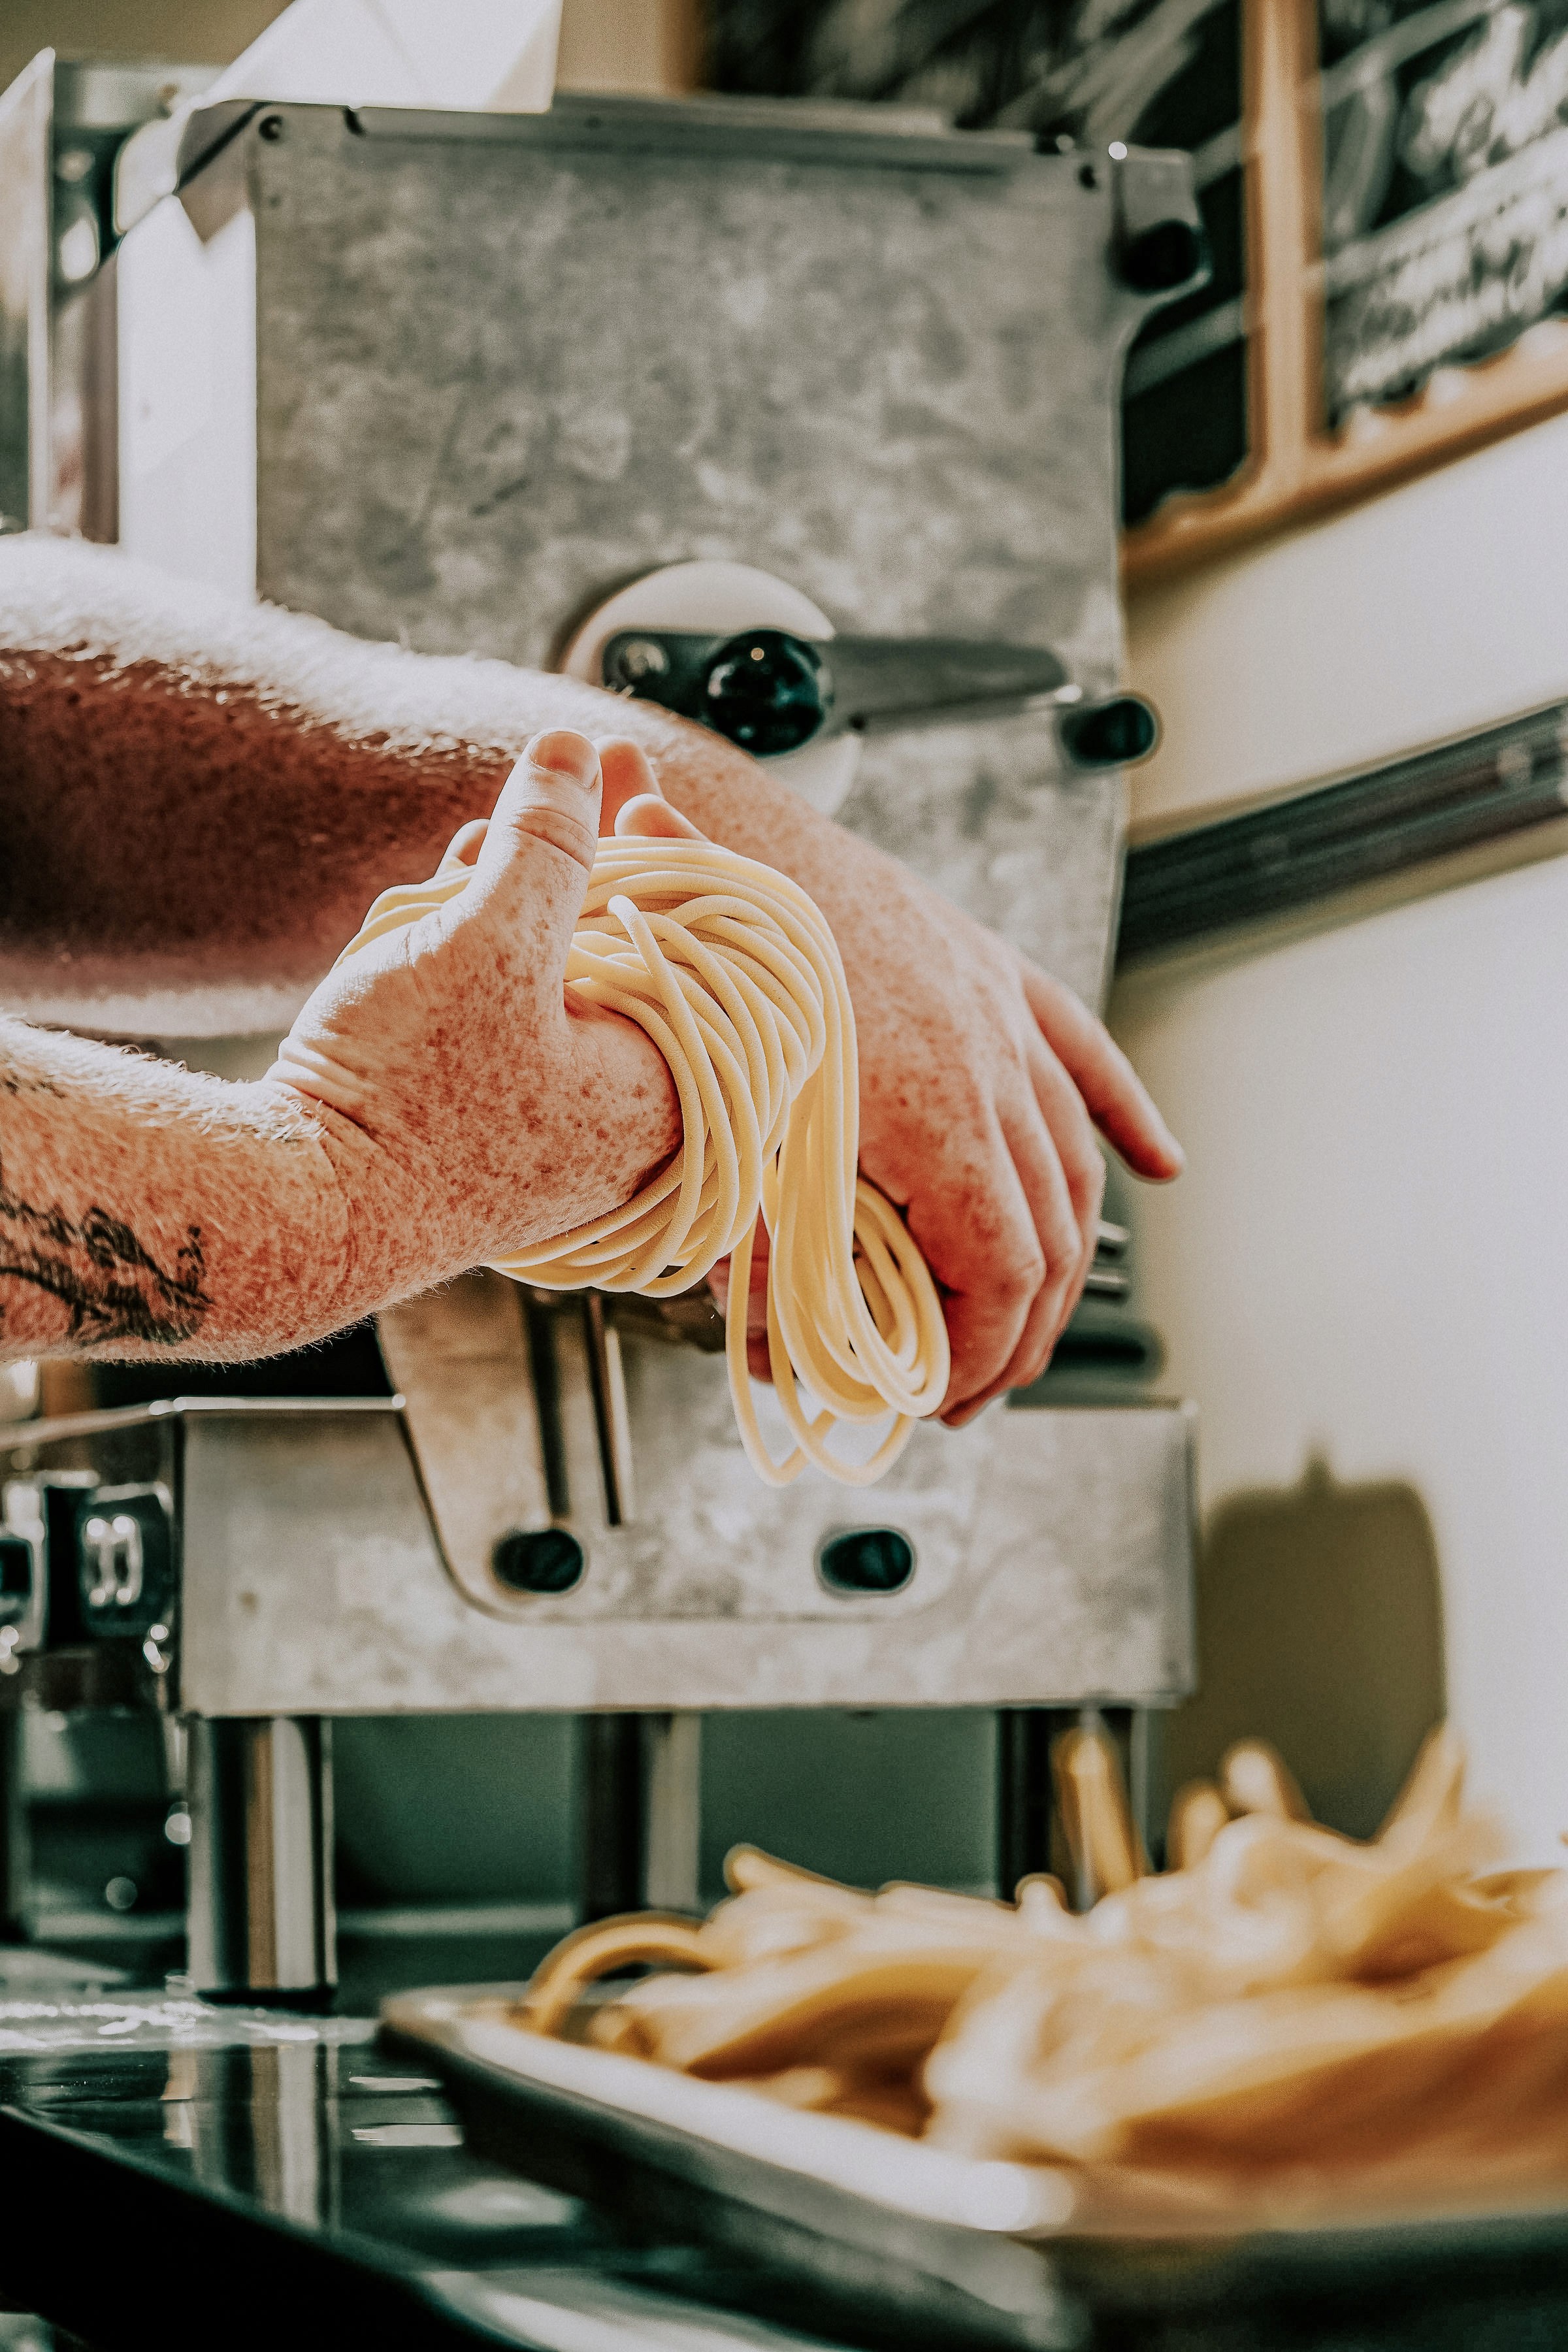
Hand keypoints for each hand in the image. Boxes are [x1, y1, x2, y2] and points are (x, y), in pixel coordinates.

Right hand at [268, 732, 679, 1311]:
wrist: (295, 1216)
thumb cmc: (409, 1095)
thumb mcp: (490, 942)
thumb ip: (546, 841)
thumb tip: (577, 752)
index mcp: (676, 1090)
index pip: (716, 950)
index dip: (677, 853)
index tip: (631, 789)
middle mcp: (631, 1123)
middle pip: (637, 957)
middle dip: (592, 860)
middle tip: (576, 772)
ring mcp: (558, 1131)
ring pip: (562, 984)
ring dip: (526, 900)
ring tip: (488, 838)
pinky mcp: (489, 1130)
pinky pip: (509, 1025)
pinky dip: (484, 958)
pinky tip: (451, 898)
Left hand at [594, 739, 1181, 1425]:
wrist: (708, 839)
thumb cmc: (704, 968)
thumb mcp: (724, 1128)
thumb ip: (758, 1233)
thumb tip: (765, 1328)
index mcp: (927, 1107)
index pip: (1002, 1268)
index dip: (986, 1351)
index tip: (946, 1397)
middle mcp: (987, 1058)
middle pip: (1051, 1228)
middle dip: (1024, 1329)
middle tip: (974, 1390)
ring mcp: (998, 1011)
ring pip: (1074, 1155)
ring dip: (1068, 1251)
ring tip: (1036, 1323)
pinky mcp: (991, 970)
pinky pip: (1084, 1054)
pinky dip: (1126, 1116)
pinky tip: (1162, 1165)